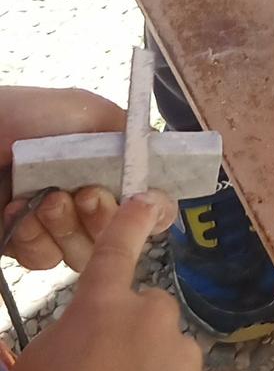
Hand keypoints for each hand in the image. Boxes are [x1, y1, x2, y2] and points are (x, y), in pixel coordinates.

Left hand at [0, 86, 169, 272]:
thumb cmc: (16, 117)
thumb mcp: (83, 110)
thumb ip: (130, 134)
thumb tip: (163, 161)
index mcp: (105, 167)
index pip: (151, 204)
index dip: (153, 209)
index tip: (141, 200)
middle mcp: (85, 199)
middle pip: (120, 235)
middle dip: (102, 216)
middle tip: (81, 194)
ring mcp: (53, 225)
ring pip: (84, 252)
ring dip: (65, 227)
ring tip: (40, 201)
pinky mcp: (21, 245)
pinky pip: (45, 261)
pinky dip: (32, 239)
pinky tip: (14, 213)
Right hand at [0, 194, 210, 370]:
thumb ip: (75, 337)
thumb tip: (98, 336)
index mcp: (99, 309)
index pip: (116, 252)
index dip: (129, 224)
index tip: (145, 200)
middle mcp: (149, 320)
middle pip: (149, 312)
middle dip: (133, 335)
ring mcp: (182, 358)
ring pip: (169, 353)